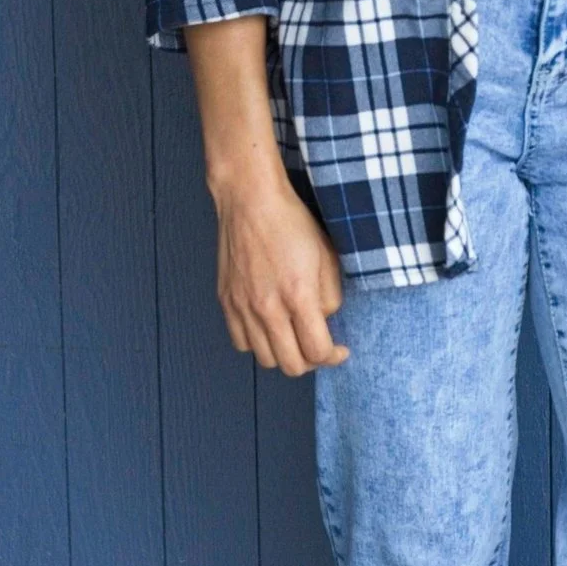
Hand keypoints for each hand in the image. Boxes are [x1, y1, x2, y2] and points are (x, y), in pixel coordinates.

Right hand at [212, 165, 350, 375]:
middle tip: (319, 346)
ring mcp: (243, 307)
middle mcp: (268, 307)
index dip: (334, 357)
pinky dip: (258, 344)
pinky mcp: (226, 302)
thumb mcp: (327, 255)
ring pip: (265, 359)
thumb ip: (330, 296)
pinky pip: (242, 343)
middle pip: (291, 365)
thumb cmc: (291, 222)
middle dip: (311, 361)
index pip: (317, 351)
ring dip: (284, 355)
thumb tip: (324, 321)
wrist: (251, 200)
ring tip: (294, 337)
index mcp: (298, 294)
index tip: (340, 349)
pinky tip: (269, 327)